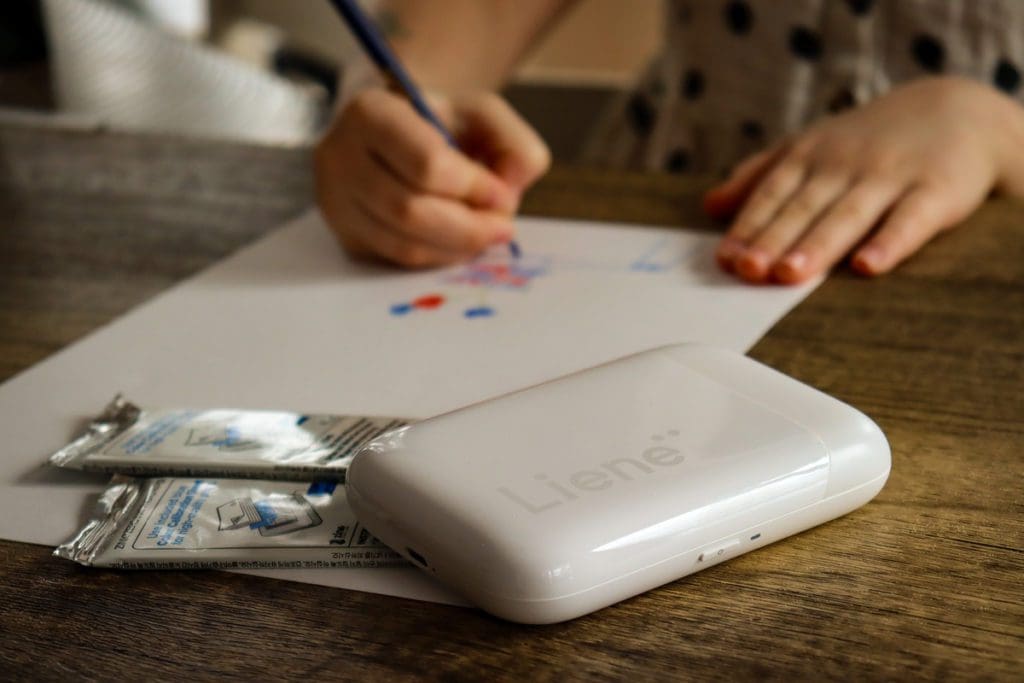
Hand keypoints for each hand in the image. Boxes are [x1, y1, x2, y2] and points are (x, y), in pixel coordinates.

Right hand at [315, 89, 549, 267]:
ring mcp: (336, 200)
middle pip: (408, 210)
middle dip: (467, 227)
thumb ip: (513, 143)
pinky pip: (396, 259)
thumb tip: (508, 191)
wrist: (400, 139)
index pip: (424, 163)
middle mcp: (339, 156)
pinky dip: (437, 257)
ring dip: (455, 247)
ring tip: (486, 235)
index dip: (471, 187)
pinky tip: (458, 243)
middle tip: (503, 228)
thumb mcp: (484, 115)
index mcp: (370, 111)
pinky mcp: (346, 235)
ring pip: (402, 243)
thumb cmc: (442, 125)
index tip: (501, 194)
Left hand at [704, 77, 1023, 283]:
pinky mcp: (936, 191)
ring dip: (817, 245)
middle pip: (804, 208)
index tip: (726, 258)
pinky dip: (890, 242)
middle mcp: (844, 166)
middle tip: (748, 270)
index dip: (748, 226)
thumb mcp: (811, 147)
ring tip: (790, 274)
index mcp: (810, 158)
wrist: (958, 112)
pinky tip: (868, 267)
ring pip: (848, 215)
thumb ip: (760, 176)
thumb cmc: (868, 141)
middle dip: (774, 239)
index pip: (772, 195)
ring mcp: (890, 177)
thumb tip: (710, 206)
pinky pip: (910, 220)